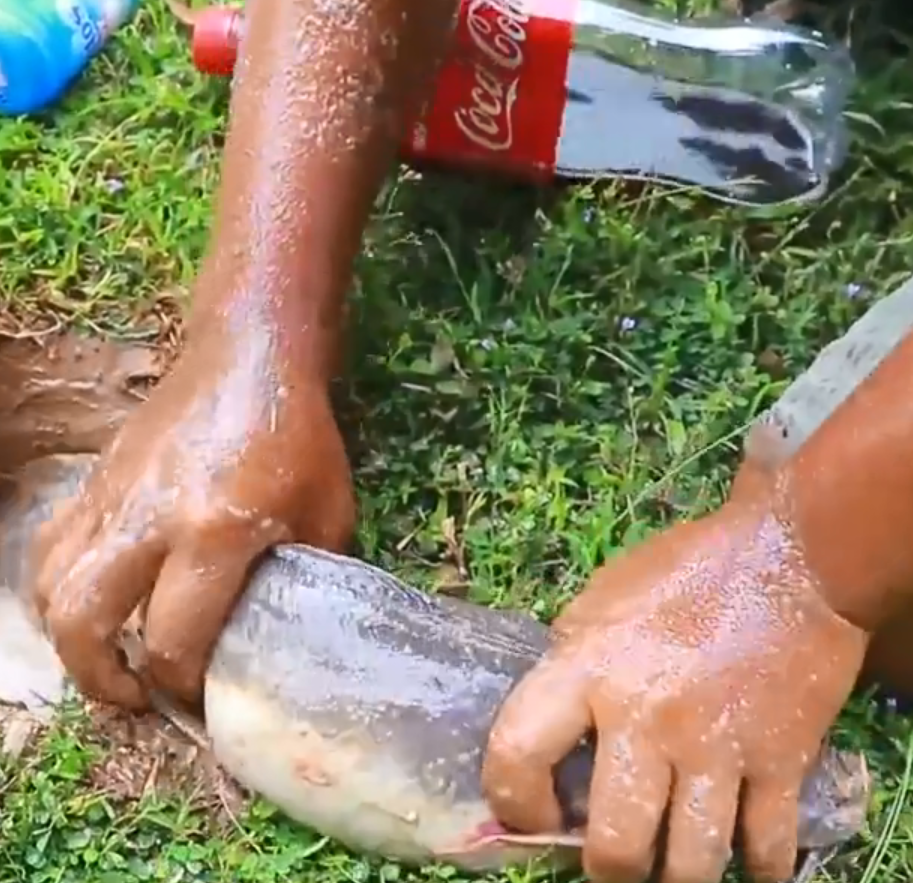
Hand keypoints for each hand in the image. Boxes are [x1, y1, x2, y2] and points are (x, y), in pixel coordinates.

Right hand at [31, 320, 354, 709]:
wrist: (251, 354)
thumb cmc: (300, 435)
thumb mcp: (329, 512)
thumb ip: (309, 578)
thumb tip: (287, 632)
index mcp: (215, 532)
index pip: (174, 638)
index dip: (182, 685)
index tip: (202, 697)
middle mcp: (148, 519)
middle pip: (82, 621)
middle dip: (101, 680)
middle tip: (135, 697)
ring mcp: (112, 495)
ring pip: (50, 584)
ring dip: (69, 637)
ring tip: (107, 658)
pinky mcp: (95, 478)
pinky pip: (51, 545)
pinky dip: (59, 587)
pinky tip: (94, 599)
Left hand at [482, 499, 868, 882]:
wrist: (786, 557)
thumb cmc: (682, 572)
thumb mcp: (599, 600)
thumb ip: (571, 665)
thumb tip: (552, 730)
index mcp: (588, 667)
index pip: (517, 752)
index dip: (513, 802)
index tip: (530, 816)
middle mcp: (645, 717)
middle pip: (615, 848)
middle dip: (605, 870)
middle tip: (610, 858)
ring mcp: (716, 747)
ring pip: (691, 869)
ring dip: (675, 878)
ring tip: (669, 865)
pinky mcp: (781, 762)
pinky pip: (767, 851)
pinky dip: (756, 869)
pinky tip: (743, 860)